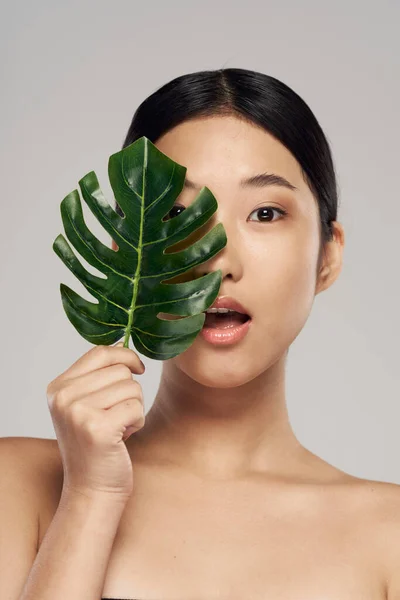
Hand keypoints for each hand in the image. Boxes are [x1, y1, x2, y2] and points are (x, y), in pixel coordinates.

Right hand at [46, 342, 145, 499]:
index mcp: (58, 387)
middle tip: (116, 416)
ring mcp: (78, 412)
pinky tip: (123, 437)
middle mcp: (63, 397)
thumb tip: (123, 343)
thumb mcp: (87, 404)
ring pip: (132, 387)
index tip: (138, 368)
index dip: (125, 355)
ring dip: (134, 408)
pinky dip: (137, 421)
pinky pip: (136, 407)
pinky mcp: (98, 428)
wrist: (92, 489)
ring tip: (118, 428)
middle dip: (129, 391)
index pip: (99, 352)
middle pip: (120, 370)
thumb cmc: (97, 445)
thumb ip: (99, 374)